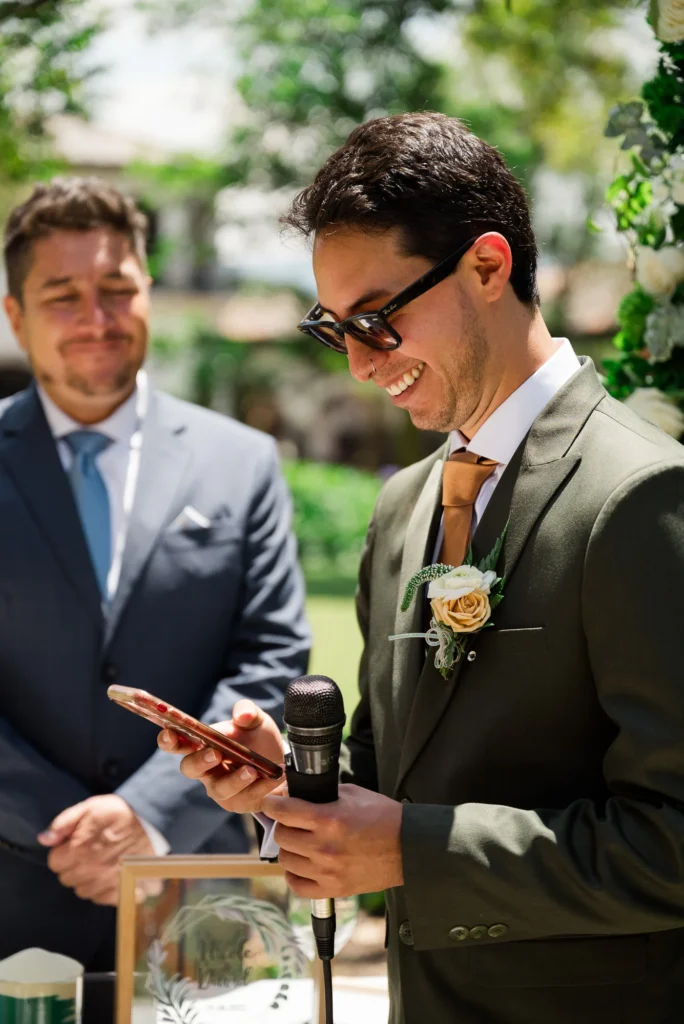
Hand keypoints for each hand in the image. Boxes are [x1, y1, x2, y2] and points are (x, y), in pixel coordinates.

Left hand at [38, 795, 154, 905]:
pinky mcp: (121, 889)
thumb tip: (44, 839)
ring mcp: (106, 883)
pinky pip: (102, 899)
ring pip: (83, 891)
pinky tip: (109, 876)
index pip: (55, 863)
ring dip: (86, 880)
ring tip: (99, 864)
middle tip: (86, 853)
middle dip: (72, 866)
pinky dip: (102, 891)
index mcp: (78, 849)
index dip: (62, 852)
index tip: (73, 845)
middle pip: (67, 879)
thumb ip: (63, 823)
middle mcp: (90, 870)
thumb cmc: (119, 812)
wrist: (153, 821)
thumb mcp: (89, 807)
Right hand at [158, 699, 285, 813]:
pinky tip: (271, 777)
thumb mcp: (256, 720)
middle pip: (190, 769)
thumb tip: (242, 714)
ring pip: (219, 789)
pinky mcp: (239, 802)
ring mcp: (221, 788)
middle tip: (216, 753)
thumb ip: (248, 712)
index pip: (178, 743)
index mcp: (203, 745)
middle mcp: (206, 769)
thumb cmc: (259, 740)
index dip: (169, 740)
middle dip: (200, 761)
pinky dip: (259, 787)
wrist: (281, 763)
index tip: (170, 733)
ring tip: (252, 769)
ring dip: (234, 779)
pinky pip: (245, 798)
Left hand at [262, 784, 403, 898]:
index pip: (282, 811)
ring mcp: (327, 871)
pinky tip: (304, 864)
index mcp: (329, 819)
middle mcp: (324, 847)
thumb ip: (321, 794)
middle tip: (292, 820)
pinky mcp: (333, 889)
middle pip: (281, 835)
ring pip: (285, 859)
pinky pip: (296, 884)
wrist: (408, 847)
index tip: (272, 802)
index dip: (272, 803)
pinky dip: (295, 873)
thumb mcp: (352, 794)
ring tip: (301, 842)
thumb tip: (293, 793)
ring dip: (290, 848)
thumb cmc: (383, 817)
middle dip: (283, 824)